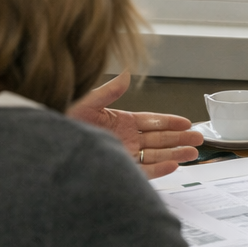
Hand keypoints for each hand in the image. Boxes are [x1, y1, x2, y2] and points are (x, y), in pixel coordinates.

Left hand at [66, 72, 201, 177]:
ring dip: (175, 153)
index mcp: (120, 122)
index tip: (187, 122)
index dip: (170, 122)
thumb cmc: (62, 121)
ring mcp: (122, 155)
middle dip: (180, 138)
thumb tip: (126, 75)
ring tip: (193, 153)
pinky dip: (159, 169)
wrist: (48, 146)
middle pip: (159, 139)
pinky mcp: (118, 170)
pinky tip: (173, 164)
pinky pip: (143, 171)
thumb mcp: (87, 102)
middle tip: (199, 139)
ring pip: (155, 155)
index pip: (151, 122)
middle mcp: (124, 139)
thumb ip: (109, 91)